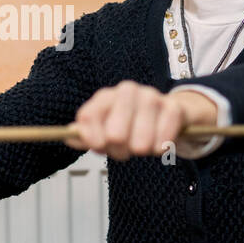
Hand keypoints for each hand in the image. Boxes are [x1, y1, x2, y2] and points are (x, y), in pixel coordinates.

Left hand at [63, 82, 217, 160]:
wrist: (171, 116)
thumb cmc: (134, 125)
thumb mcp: (107, 130)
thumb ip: (87, 135)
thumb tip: (70, 137)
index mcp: (106, 97)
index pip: (88, 117)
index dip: (92, 139)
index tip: (99, 147)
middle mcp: (126, 91)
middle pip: (115, 134)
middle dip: (119, 150)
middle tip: (126, 148)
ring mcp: (151, 97)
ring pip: (140, 141)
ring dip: (142, 151)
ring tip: (143, 145)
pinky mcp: (173, 108)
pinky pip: (163, 141)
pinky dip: (160, 149)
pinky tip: (160, 143)